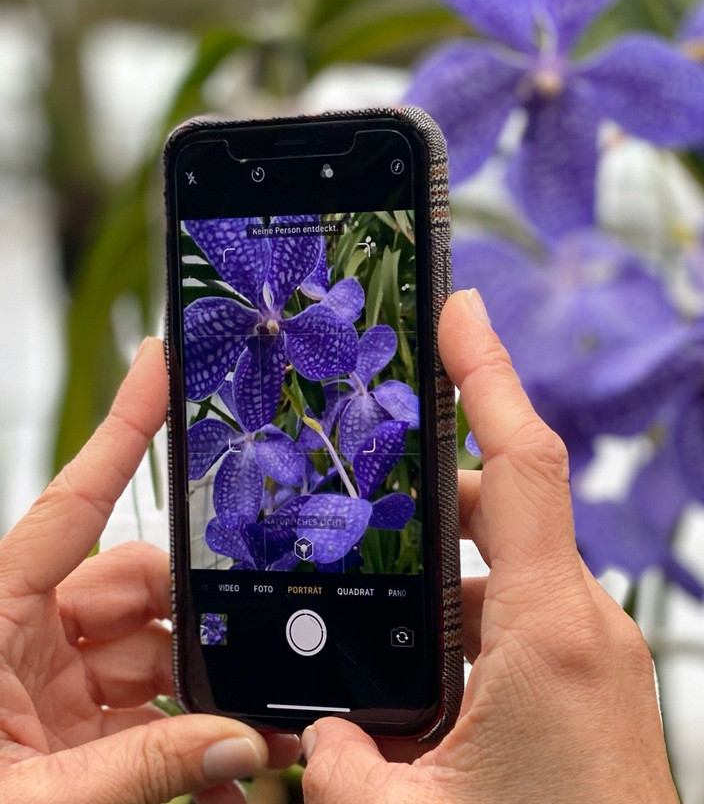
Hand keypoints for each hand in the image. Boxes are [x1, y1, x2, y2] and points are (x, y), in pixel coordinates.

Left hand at [0, 339, 299, 803]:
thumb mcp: (28, 800)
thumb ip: (141, 770)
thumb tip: (244, 744)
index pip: (72, 505)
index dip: (122, 430)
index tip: (161, 365)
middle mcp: (18, 641)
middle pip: (134, 585)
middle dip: (205, 614)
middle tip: (258, 654)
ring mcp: (47, 687)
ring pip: (153, 650)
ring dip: (208, 690)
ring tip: (252, 732)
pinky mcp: (68, 731)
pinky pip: (145, 711)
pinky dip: (189, 736)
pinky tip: (221, 770)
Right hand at [302, 290, 679, 803]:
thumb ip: (342, 765)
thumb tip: (317, 739)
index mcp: (550, 630)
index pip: (523, 461)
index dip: (491, 374)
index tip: (464, 308)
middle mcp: (589, 625)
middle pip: (503, 517)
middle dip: (428, 507)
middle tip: (358, 515)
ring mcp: (603, 655)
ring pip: (510, 577)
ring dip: (446, 587)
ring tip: (380, 629)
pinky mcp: (603, 687)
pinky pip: (530, 625)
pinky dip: (476, 630)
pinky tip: (429, 685)